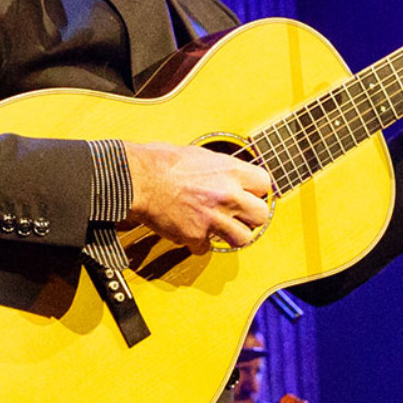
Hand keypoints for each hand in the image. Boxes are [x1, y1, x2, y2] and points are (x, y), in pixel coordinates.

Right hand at [123, 141, 270, 252]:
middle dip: (250, 216)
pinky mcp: (196, 236)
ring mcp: (213, 218)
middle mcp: (227, 195)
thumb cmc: (161, 162)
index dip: (256, 190)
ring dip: (232, 235)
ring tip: (221, 228)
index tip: (249, 194)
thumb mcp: (199, 154)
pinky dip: (199, 243)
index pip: (265, 184)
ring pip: (243, 238)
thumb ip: (219, 168)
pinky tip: (191, 232)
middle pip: (261, 215)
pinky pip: (206, 247)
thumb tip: (228, 174)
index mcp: (230, 170)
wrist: (137, 179)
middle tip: (239, 214)